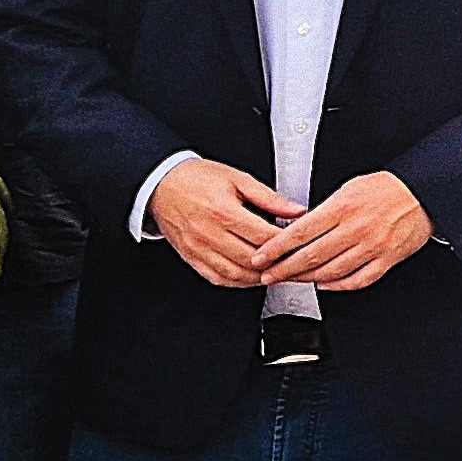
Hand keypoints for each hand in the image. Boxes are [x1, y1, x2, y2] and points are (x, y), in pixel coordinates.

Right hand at [150, 158, 304, 289]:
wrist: (162, 184)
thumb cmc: (198, 179)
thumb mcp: (237, 179)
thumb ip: (270, 198)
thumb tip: (297, 211)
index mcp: (223, 211)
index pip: (264, 237)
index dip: (286, 243)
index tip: (299, 242)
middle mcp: (209, 233)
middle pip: (252, 259)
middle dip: (276, 263)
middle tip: (292, 260)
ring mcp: (199, 249)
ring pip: (236, 274)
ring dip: (259, 277)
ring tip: (275, 270)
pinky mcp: (192, 258)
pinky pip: (218, 278)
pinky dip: (238, 282)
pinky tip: (251, 276)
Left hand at [250, 171, 434, 291]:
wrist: (423, 193)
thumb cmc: (386, 188)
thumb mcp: (350, 188)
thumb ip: (325, 209)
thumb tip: (299, 228)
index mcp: (343, 207)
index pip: (300, 231)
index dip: (277, 248)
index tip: (261, 256)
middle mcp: (357, 228)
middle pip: (311, 255)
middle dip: (284, 268)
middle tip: (268, 275)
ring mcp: (373, 246)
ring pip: (331, 271)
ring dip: (307, 279)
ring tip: (292, 280)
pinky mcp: (387, 259)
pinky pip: (358, 280)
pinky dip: (338, 286)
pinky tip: (325, 284)